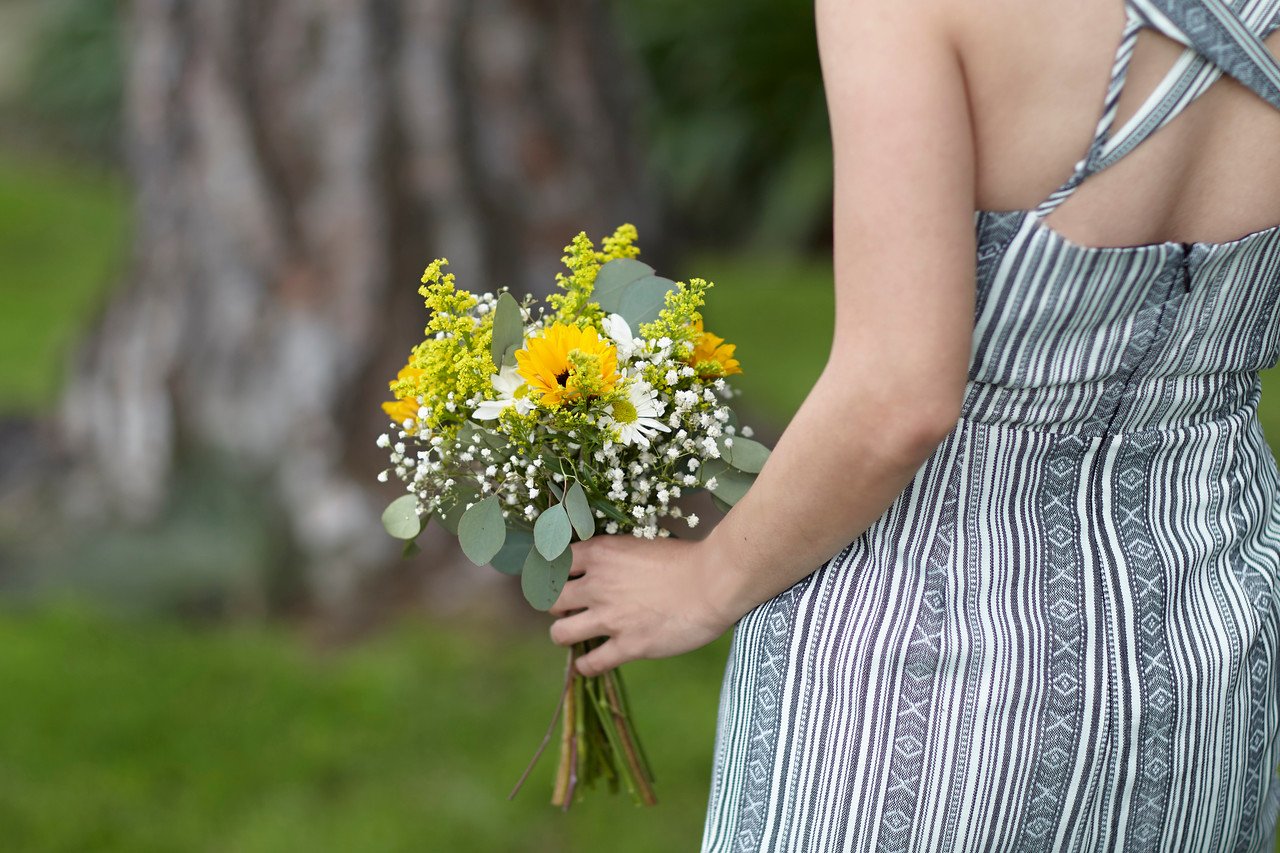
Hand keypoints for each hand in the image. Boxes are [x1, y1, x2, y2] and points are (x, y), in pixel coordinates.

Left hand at [548, 534, 747, 676]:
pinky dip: (586, 666)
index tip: (559, 580)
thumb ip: (615, 557)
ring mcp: (609, 618)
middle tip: (570, 609)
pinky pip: (591, 663)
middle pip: (550, 600)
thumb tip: (601, 567)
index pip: (553, 562)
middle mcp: (597, 585)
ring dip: (564, 635)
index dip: (553, 573)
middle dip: (557, 606)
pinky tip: (592, 663)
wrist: (714, 583)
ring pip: (560, 634)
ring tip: (576, 635)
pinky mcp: (627, 646)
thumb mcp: (641, 544)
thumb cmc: (686, 559)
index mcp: (601, 553)